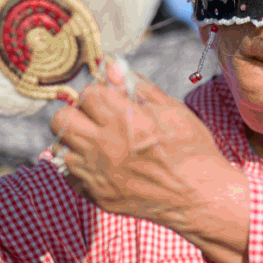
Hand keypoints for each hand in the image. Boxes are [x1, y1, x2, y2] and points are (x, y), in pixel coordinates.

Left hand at [50, 61, 242, 236]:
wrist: (200, 196)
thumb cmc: (191, 149)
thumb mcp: (173, 110)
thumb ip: (139, 87)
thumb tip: (111, 66)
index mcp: (127, 120)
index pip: (88, 93)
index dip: (100, 94)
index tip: (111, 101)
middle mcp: (107, 146)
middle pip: (62, 118)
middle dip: (77, 113)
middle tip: (96, 119)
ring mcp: (100, 174)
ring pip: (62, 147)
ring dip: (78, 141)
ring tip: (100, 144)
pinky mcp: (98, 195)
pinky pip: (72, 174)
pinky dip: (83, 167)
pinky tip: (104, 165)